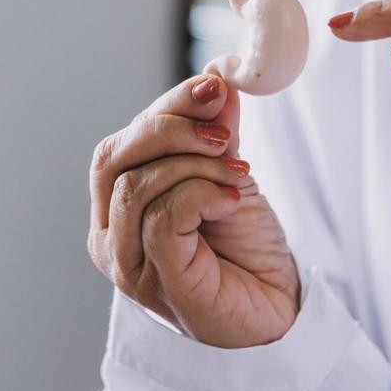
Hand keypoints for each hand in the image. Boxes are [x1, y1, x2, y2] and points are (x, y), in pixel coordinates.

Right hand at [87, 75, 299, 347]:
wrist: (280, 313)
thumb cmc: (247, 252)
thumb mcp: (228, 176)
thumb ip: (215, 133)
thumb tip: (216, 77)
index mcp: (117, 208)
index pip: (120, 144)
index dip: (164, 108)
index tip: (214, 88)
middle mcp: (110, 236)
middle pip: (114, 158)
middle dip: (171, 129)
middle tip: (226, 134)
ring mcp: (127, 264)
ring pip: (137, 184)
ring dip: (195, 165)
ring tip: (238, 176)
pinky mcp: (156, 281)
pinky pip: (163, 216)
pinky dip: (201, 193)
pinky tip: (231, 201)